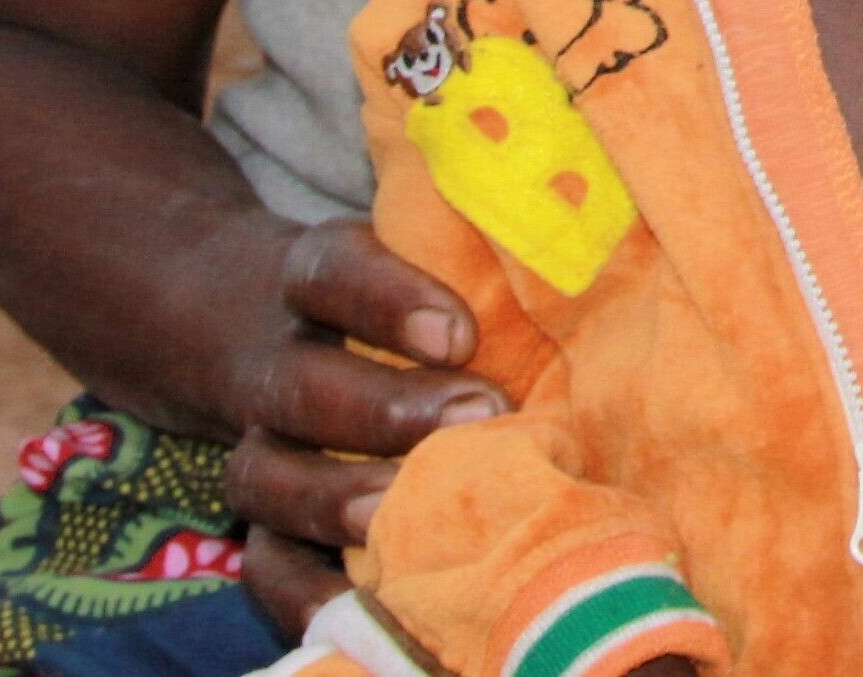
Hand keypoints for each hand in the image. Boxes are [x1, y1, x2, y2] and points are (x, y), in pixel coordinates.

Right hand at [215, 217, 503, 628]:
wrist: (270, 323)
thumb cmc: (407, 298)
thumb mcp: (430, 256)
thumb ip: (488, 265)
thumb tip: (600, 268)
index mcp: (317, 280)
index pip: (333, 271)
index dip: (387, 300)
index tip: (459, 334)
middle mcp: (279, 361)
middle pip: (302, 384)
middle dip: (385, 409)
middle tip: (478, 418)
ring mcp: (262, 444)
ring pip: (267, 475)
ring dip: (340, 498)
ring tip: (409, 513)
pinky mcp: (262, 518)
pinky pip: (265, 562)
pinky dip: (305, 590)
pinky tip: (366, 605)